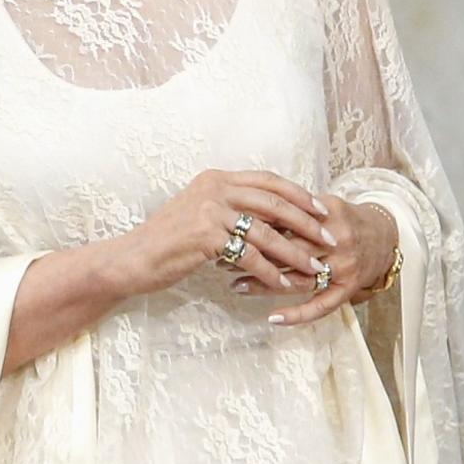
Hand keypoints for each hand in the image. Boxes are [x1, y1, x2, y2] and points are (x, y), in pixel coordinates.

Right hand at [119, 170, 337, 297]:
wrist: (134, 258)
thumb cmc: (168, 241)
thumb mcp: (199, 214)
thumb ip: (230, 208)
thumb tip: (271, 219)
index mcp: (216, 178)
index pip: (268, 180)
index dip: (299, 194)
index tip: (322, 210)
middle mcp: (214, 188)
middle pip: (274, 203)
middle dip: (307, 224)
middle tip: (329, 241)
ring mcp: (209, 210)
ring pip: (266, 233)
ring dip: (295, 254)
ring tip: (315, 269)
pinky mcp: (206, 236)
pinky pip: (250, 256)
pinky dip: (270, 273)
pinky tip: (282, 285)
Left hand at [236, 196, 400, 325]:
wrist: (385, 236)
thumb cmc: (342, 219)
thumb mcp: (321, 204)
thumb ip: (289, 206)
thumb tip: (246, 207)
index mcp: (327, 214)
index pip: (284, 221)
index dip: (253, 227)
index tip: (226, 232)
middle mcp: (337, 241)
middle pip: (287, 250)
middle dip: (252, 255)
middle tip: (222, 258)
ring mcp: (344, 267)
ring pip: (298, 279)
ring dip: (263, 284)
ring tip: (235, 284)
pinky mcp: (348, 289)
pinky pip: (321, 306)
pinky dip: (297, 315)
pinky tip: (272, 319)